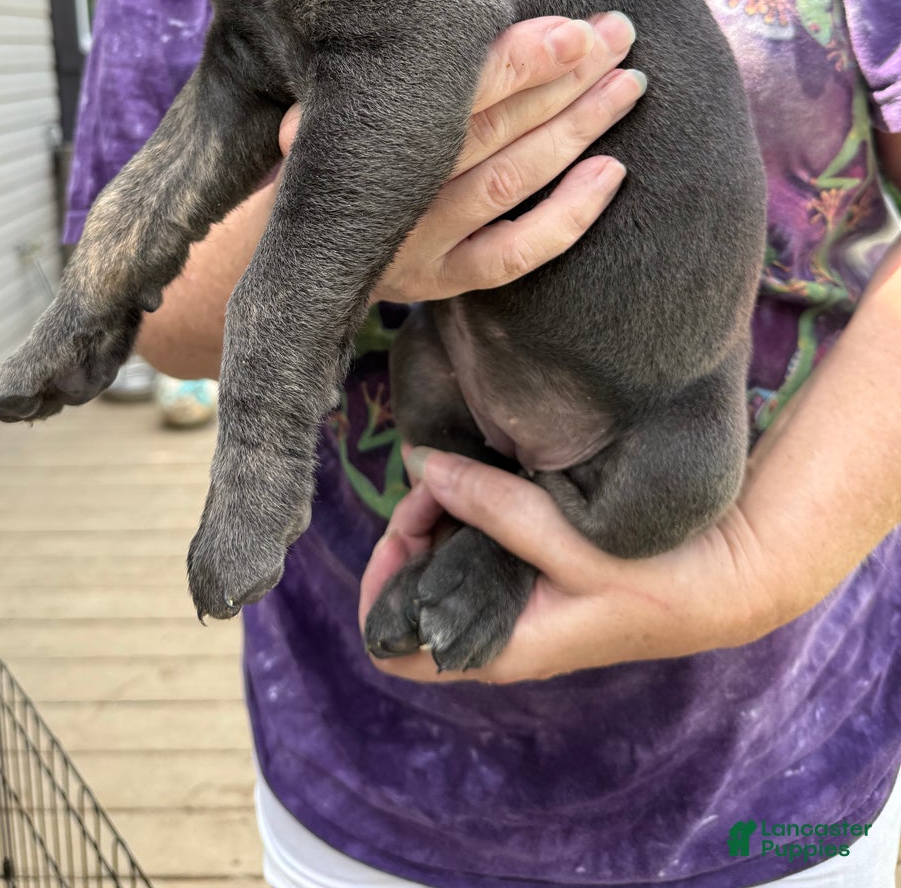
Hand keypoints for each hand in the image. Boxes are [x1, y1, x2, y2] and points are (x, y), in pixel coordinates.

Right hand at [279, 12, 643, 301]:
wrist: (274, 241)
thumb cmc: (323, 144)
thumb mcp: (330, 92)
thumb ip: (386, 59)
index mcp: (348, 127)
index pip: (448, 90)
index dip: (517, 58)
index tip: (578, 29)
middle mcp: (380, 188)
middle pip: (489, 127)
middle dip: (564, 78)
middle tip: (619, 36)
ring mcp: (408, 242)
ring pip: (508, 180)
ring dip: (575, 129)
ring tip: (628, 87)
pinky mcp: (433, 284)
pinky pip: (510, 255)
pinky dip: (566, 216)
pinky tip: (610, 172)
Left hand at [358, 448, 782, 683]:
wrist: (732, 580)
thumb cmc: (659, 581)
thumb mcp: (574, 544)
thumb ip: (494, 507)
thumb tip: (420, 465)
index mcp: (499, 648)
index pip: (393, 646)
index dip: (381, 584)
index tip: (409, 520)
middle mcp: (498, 631)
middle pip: (412, 588)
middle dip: (414, 528)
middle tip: (441, 472)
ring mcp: (517, 601)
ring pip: (444, 561)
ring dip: (443, 511)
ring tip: (464, 464)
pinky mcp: (538, 573)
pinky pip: (480, 544)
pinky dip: (472, 508)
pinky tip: (489, 473)